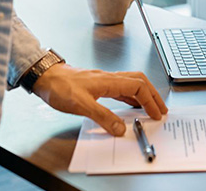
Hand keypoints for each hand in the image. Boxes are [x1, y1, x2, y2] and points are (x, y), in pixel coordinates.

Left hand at [32, 63, 167, 135]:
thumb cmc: (59, 87)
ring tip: (150, 108)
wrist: (44, 77)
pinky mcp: (97, 85)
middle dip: (153, 95)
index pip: (138, 87)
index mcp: (109, 80)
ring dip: (143, 95)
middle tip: (161, 108)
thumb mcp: (81, 105)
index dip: (150, 101)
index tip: (156, 113)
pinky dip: (130, 96)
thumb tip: (121, 128)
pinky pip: (121, 88)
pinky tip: (129, 104)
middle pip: (139, 81)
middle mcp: (109, 78)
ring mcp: (103, 80)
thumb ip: (103, 116)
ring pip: (131, 83)